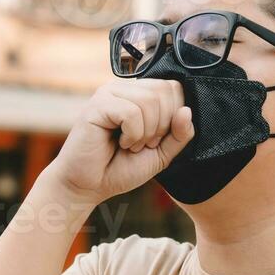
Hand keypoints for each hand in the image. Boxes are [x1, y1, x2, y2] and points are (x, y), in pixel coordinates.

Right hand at [46, 79, 192, 204]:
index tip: (156, 139)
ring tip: (130, 145)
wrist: (88, 186)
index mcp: (139, 95)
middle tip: (144, 144)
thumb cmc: (120, 168)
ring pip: (150, 101)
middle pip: (164, 91)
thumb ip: (179, 135)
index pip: (173, 88)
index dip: (174, 116)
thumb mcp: (160, 154)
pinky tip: (120, 142)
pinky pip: (131, 112)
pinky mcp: (97, 105)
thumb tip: (186, 110)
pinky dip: (133, 135)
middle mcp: (124, 89)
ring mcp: (109, 94)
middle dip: (162, 125)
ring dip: (146, 133)